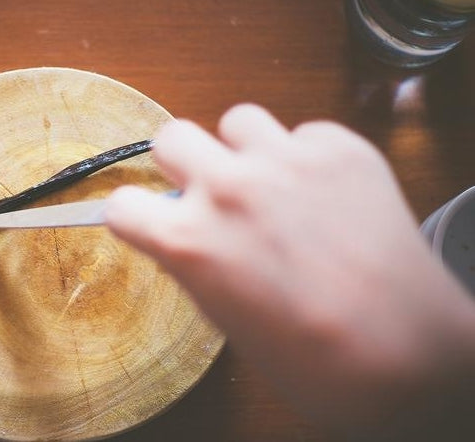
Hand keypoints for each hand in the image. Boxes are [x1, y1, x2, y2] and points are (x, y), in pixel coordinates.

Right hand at [105, 104, 474, 436]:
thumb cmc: (311, 361)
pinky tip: (327, 195)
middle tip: (211, 194)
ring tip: (272, 185)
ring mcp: (287, 160)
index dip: (136, 216)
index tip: (149, 222)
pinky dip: (306, 157)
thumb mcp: (225, 318)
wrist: (406, 355)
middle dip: (184, 164)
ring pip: (239, 120)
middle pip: (171, 136)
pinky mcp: (342, 148)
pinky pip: (305, 132)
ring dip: (244, 150)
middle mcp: (230, 188)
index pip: (123, 203)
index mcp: (189, 239)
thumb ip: (196, 262)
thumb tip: (186, 235)